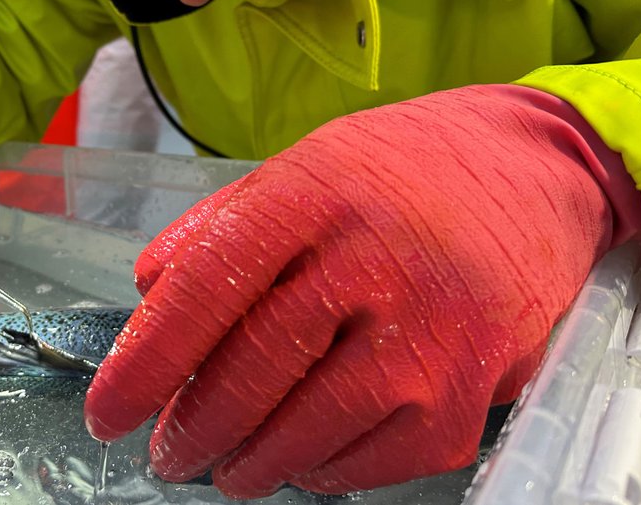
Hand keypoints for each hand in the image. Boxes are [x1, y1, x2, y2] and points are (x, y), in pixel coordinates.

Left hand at [85, 85, 639, 495]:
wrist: (534, 177)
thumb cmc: (399, 173)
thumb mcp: (301, 167)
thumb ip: (218, 228)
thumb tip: (148, 294)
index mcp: (313, 195)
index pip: (205, 289)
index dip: (145, 362)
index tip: (107, 412)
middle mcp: (372, 262)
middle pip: (251, 372)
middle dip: (191, 429)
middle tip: (166, 451)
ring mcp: (430, 334)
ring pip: (307, 431)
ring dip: (247, 464)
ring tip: (222, 465)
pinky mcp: (469, 390)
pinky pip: (372, 461)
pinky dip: (319, 473)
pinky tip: (298, 460)